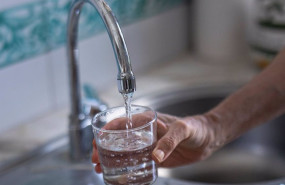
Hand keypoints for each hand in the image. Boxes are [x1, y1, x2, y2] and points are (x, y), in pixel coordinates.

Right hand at [92, 112, 220, 171]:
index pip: (123, 123)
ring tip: (100, 167)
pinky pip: (136, 161)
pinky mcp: (154, 156)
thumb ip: (170, 141)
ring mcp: (148, 145)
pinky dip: (125, 166)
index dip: (108, 131)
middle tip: (95, 158)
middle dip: (104, 147)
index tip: (98, 140)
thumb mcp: (183, 130)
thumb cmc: (197, 128)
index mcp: (149, 121)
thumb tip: (156, 156)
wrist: (208, 139)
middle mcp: (145, 132)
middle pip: (119, 138)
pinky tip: (118, 174)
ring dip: (111, 158)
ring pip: (124, 150)